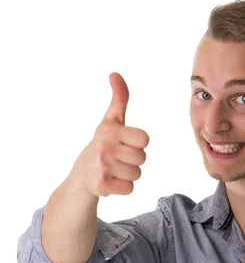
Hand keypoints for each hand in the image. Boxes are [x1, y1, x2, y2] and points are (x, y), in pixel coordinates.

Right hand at [68, 72, 149, 197]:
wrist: (81, 175)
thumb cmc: (102, 144)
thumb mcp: (110, 121)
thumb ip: (119, 99)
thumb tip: (115, 74)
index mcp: (109, 130)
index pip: (145, 140)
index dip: (137, 144)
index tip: (124, 143)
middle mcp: (103, 147)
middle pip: (142, 158)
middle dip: (133, 160)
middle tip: (117, 158)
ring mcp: (101, 167)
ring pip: (137, 174)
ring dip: (128, 174)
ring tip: (113, 169)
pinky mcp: (101, 186)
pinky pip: (129, 188)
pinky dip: (122, 187)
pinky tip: (110, 181)